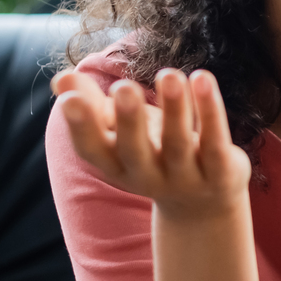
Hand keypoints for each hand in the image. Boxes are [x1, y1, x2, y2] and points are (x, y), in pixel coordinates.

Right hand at [51, 67, 251, 220]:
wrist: (204, 206)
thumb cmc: (153, 155)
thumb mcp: (121, 133)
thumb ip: (92, 105)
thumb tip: (60, 80)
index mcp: (116, 166)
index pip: (92, 151)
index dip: (80, 128)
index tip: (69, 101)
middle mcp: (147, 176)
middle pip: (135, 151)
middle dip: (129, 121)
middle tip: (123, 88)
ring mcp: (185, 178)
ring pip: (178, 144)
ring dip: (174, 109)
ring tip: (169, 74)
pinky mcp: (221, 173)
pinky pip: (215, 140)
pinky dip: (209, 111)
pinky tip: (202, 79)